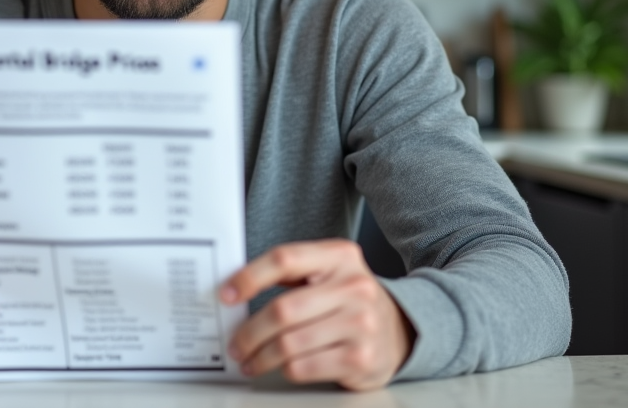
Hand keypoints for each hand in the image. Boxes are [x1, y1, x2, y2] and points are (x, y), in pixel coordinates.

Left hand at [220, 239, 412, 389]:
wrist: (401, 331)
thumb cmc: (350, 301)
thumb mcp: (330, 273)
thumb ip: (292, 275)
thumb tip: (235, 291)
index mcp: (340, 256)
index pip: (285, 259)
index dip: (249, 277)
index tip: (226, 295)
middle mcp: (354, 286)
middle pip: (283, 309)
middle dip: (249, 331)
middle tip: (235, 344)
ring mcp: (361, 323)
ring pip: (289, 343)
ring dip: (260, 356)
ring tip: (249, 360)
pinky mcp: (362, 358)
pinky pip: (304, 367)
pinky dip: (283, 370)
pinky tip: (277, 369)